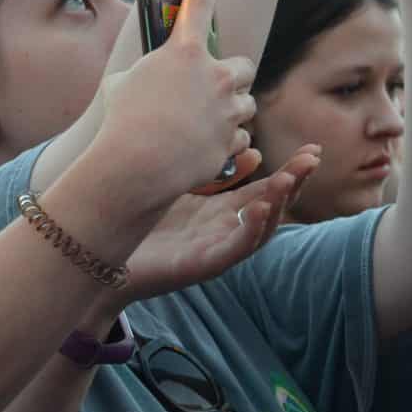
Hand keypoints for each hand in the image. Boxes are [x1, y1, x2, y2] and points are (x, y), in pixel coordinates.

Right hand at [94, 0, 261, 214]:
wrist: (136, 162)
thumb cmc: (123, 120)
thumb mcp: (121, 83)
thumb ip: (142, 74)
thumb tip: (138, 77)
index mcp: (184, 53)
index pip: (199, 7)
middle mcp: (214, 76)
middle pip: (244, 66)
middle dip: (233, 76)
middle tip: (216, 85)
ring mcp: (227, 110)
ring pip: (246, 105)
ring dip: (232, 110)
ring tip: (209, 122)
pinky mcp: (231, 141)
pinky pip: (239, 138)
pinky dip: (227, 141)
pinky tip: (206, 146)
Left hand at [117, 148, 319, 302]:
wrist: (99, 250)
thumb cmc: (134, 215)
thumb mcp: (177, 182)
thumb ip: (209, 168)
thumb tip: (250, 146)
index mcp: (220, 211)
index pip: (266, 189)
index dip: (290, 171)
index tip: (312, 149)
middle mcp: (224, 230)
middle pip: (271, 207)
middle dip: (294, 184)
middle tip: (313, 158)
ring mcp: (215, 249)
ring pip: (260, 230)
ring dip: (278, 204)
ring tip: (289, 180)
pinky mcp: (202, 265)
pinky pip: (235, 249)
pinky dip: (251, 230)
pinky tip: (258, 208)